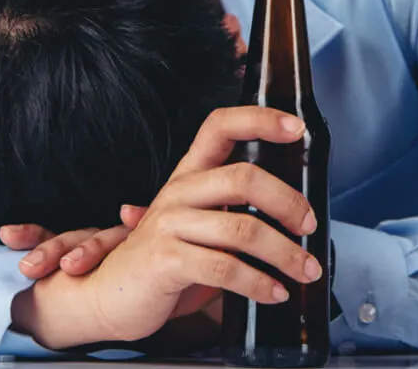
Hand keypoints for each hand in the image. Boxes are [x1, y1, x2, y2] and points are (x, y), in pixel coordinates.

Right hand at [11, 106, 322, 347]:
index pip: (220, 127)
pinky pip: (225, 269)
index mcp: (188, 177)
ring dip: (285, 254)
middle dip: (288, 202)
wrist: (107, 297)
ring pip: (242, 230)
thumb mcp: (198, 229)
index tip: (296, 128)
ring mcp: (168, 225)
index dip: (259, 120)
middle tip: (310, 226)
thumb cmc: (164, 262)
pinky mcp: (165, 261)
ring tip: (305, 270)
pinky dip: (259, 284)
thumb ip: (235, 215)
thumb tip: (296, 215)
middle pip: (244, 178)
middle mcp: (178, 193)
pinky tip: (274, 293)